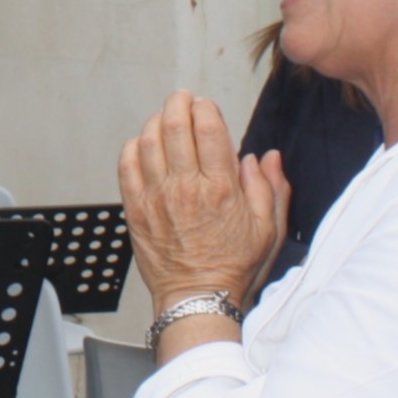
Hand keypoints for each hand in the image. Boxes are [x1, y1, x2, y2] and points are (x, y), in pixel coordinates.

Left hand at [118, 91, 289, 315]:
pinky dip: (133, 147)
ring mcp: (157, 198)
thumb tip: (266, 157)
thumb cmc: (233, 266)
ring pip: (148, 141)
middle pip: (174, 126)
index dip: (205, 108)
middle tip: (182, 99)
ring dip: (156, 121)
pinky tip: (143, 145)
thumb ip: (270, 188)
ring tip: (164, 118)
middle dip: (178, 103)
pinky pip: (127, 166)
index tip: (206, 106)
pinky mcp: (137, 210)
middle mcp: (186, 188)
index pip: (208, 128)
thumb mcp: (269, 229)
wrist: (197, 298)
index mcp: (221, 188)